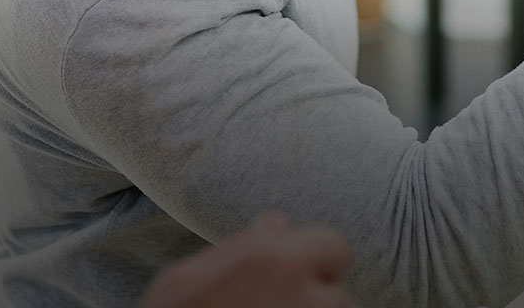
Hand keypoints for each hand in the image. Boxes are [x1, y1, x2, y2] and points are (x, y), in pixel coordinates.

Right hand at [138, 212, 351, 307]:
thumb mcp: (184, 278)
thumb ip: (238, 246)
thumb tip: (276, 224)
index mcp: (272, 259)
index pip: (333, 246)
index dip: (316, 260)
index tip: (299, 274)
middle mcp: (300, 293)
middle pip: (339, 292)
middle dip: (319, 297)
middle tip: (288, 303)